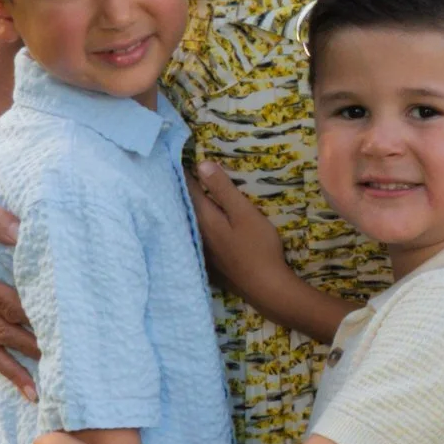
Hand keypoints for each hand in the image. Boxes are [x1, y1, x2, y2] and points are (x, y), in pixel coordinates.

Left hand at [191, 157, 343, 338]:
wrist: (265, 287)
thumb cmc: (258, 247)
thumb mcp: (244, 213)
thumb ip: (223, 189)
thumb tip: (201, 164)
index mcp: (204, 217)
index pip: (188, 188)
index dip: (183, 171)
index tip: (179, 155)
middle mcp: (197, 232)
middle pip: (184, 205)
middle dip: (182, 188)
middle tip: (177, 169)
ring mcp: (201, 249)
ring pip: (189, 222)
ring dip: (186, 207)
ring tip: (184, 191)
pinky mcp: (208, 261)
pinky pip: (195, 237)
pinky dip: (194, 226)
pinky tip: (197, 224)